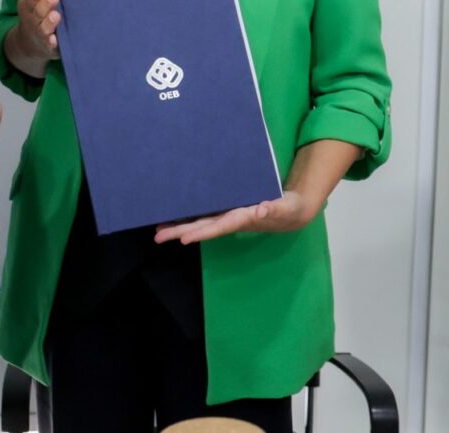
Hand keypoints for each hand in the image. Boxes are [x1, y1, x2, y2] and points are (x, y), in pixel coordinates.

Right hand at [10, 0, 59, 63]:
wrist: (30, 44)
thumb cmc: (32, 13)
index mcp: (27, 5)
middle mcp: (32, 20)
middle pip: (37, 12)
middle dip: (45, 4)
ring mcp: (40, 34)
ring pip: (43, 28)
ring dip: (49, 22)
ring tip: (56, 15)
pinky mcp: (49, 47)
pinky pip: (50, 46)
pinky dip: (52, 44)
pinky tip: (55, 40)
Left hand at [152, 190, 319, 245]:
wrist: (291, 212)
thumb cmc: (288, 209)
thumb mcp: (283, 208)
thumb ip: (273, 209)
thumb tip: (262, 211)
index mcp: (243, 219)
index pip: (219, 227)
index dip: (202, 232)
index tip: (184, 239)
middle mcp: (231, 219)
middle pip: (203, 227)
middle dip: (181, 232)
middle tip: (157, 236)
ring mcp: (228, 216)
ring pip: (201, 222)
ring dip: (180, 227)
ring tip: (159, 230)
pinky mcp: (228, 209)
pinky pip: (206, 213)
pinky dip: (190, 215)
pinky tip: (175, 216)